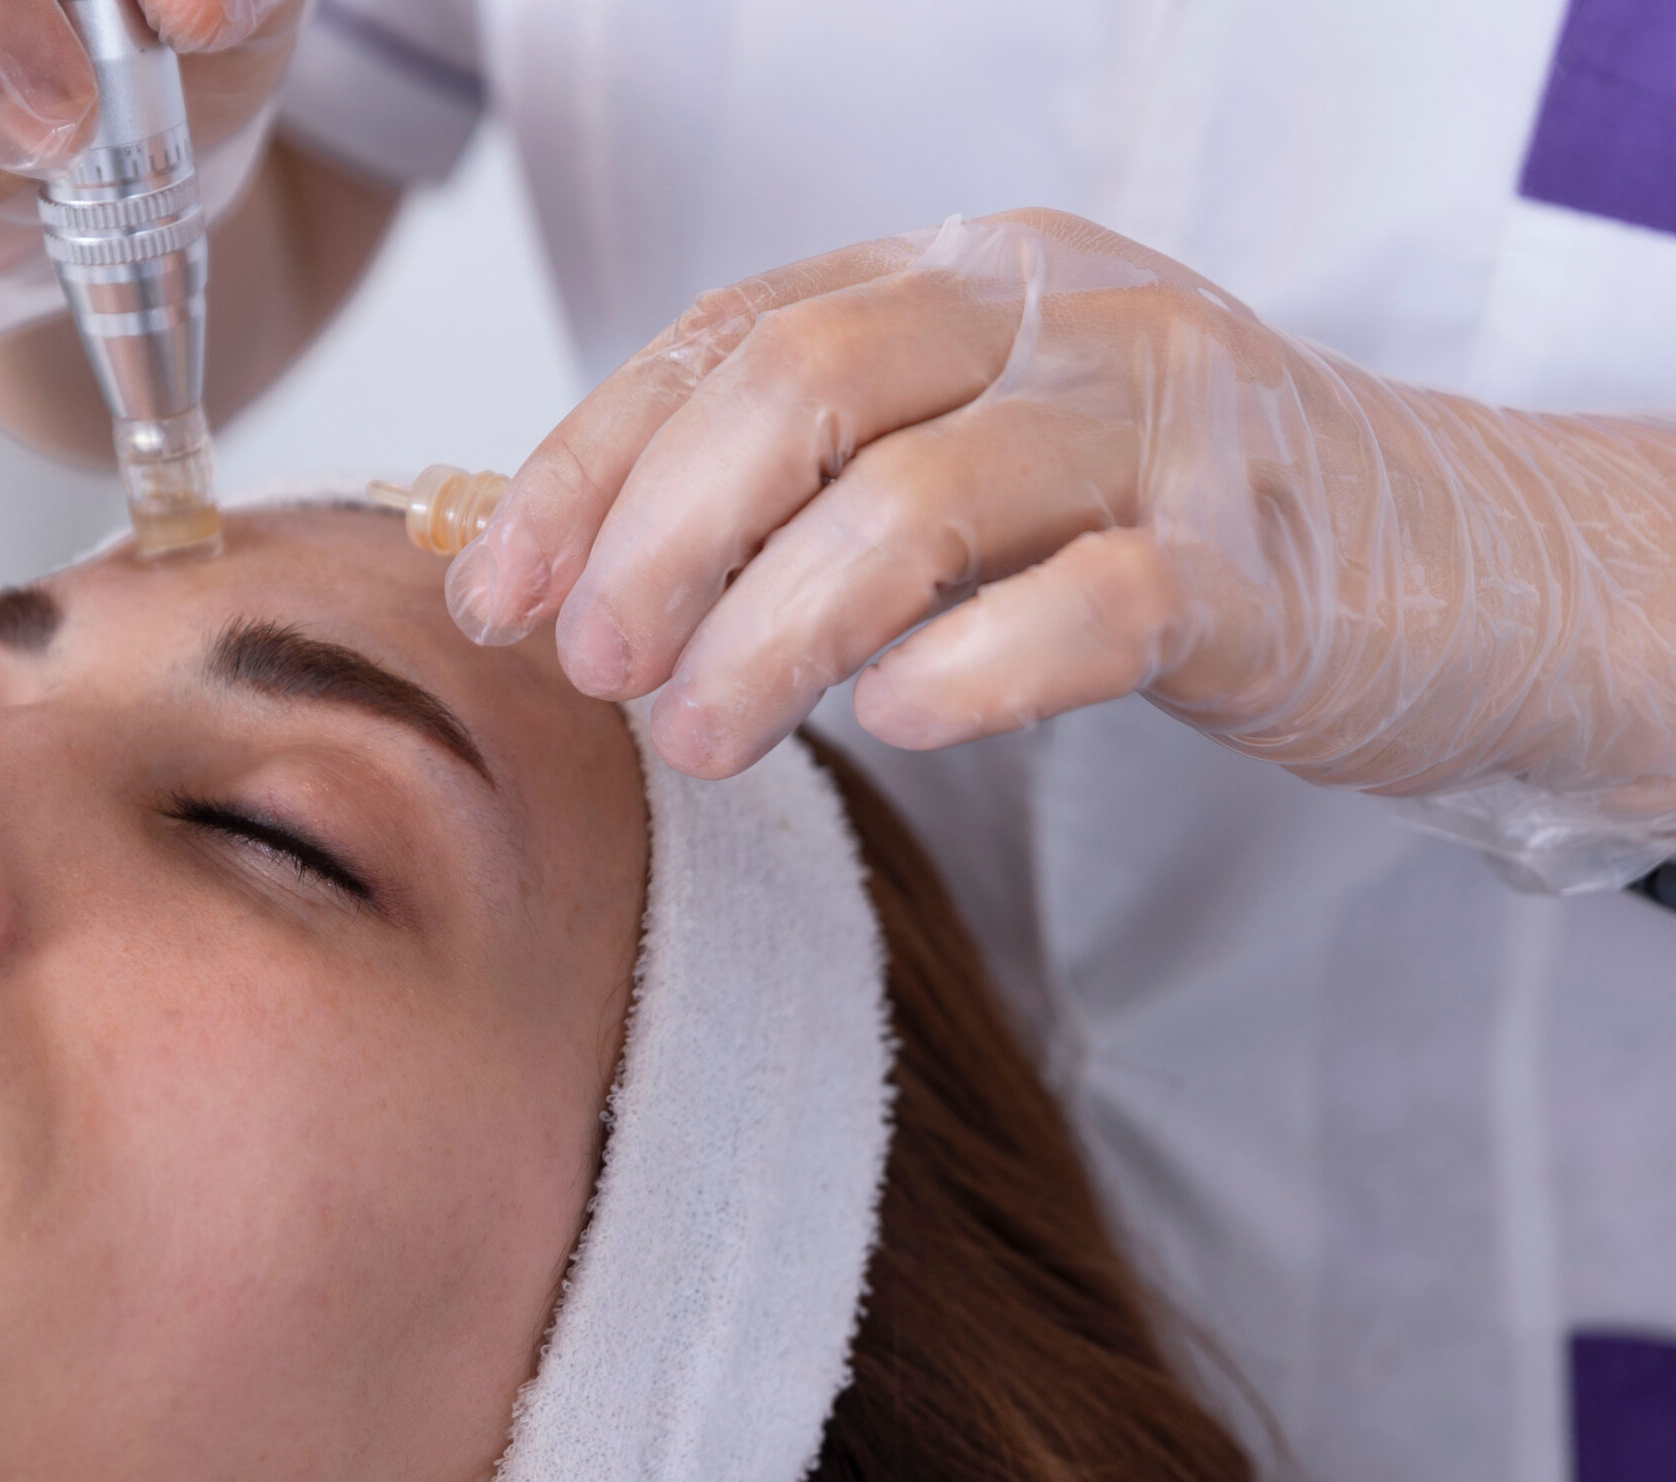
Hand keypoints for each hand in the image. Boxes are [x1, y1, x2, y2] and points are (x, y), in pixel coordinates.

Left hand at [448, 210, 1675, 884]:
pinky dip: (970, 666)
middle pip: (802, 388)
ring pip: (922, 497)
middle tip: (596, 672)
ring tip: (701, 743)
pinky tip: (890, 724)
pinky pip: (1092, 602)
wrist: (1447, 559)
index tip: (495, 597)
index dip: (589, 466)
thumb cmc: (1156, 520)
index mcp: (960, 276)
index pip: (728, 337)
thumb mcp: (968, 456)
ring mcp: (1164, 426)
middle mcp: (1053, 316)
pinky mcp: (1253, 564)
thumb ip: (803, 490)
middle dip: (659, 540)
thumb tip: (572, 588)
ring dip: (773, 631)